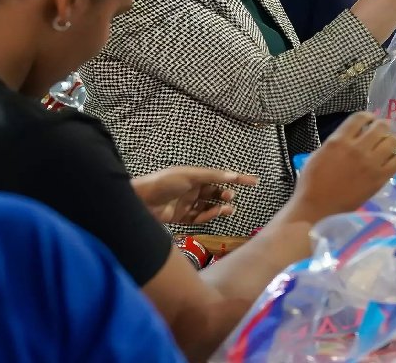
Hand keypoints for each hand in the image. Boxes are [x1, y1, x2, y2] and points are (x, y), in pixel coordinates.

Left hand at [131, 167, 258, 225]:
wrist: (141, 201)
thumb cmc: (164, 183)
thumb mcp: (190, 175)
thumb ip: (212, 176)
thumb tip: (233, 176)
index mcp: (195, 176)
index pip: (221, 176)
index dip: (238, 178)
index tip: (254, 182)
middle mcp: (192, 189)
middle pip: (215, 192)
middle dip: (226, 195)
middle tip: (231, 197)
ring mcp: (187, 204)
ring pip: (209, 206)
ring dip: (219, 208)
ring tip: (227, 209)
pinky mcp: (181, 218)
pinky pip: (199, 218)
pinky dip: (207, 217)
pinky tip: (213, 215)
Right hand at [291, 113, 395, 216]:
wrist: (317, 208)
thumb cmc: (311, 182)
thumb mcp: (318, 154)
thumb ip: (336, 142)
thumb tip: (352, 136)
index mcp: (339, 140)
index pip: (360, 118)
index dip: (368, 116)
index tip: (370, 119)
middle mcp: (357, 148)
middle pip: (380, 127)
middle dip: (382, 126)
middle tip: (382, 130)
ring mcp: (371, 163)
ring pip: (392, 142)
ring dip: (391, 140)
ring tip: (388, 144)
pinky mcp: (380, 178)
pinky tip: (392, 159)